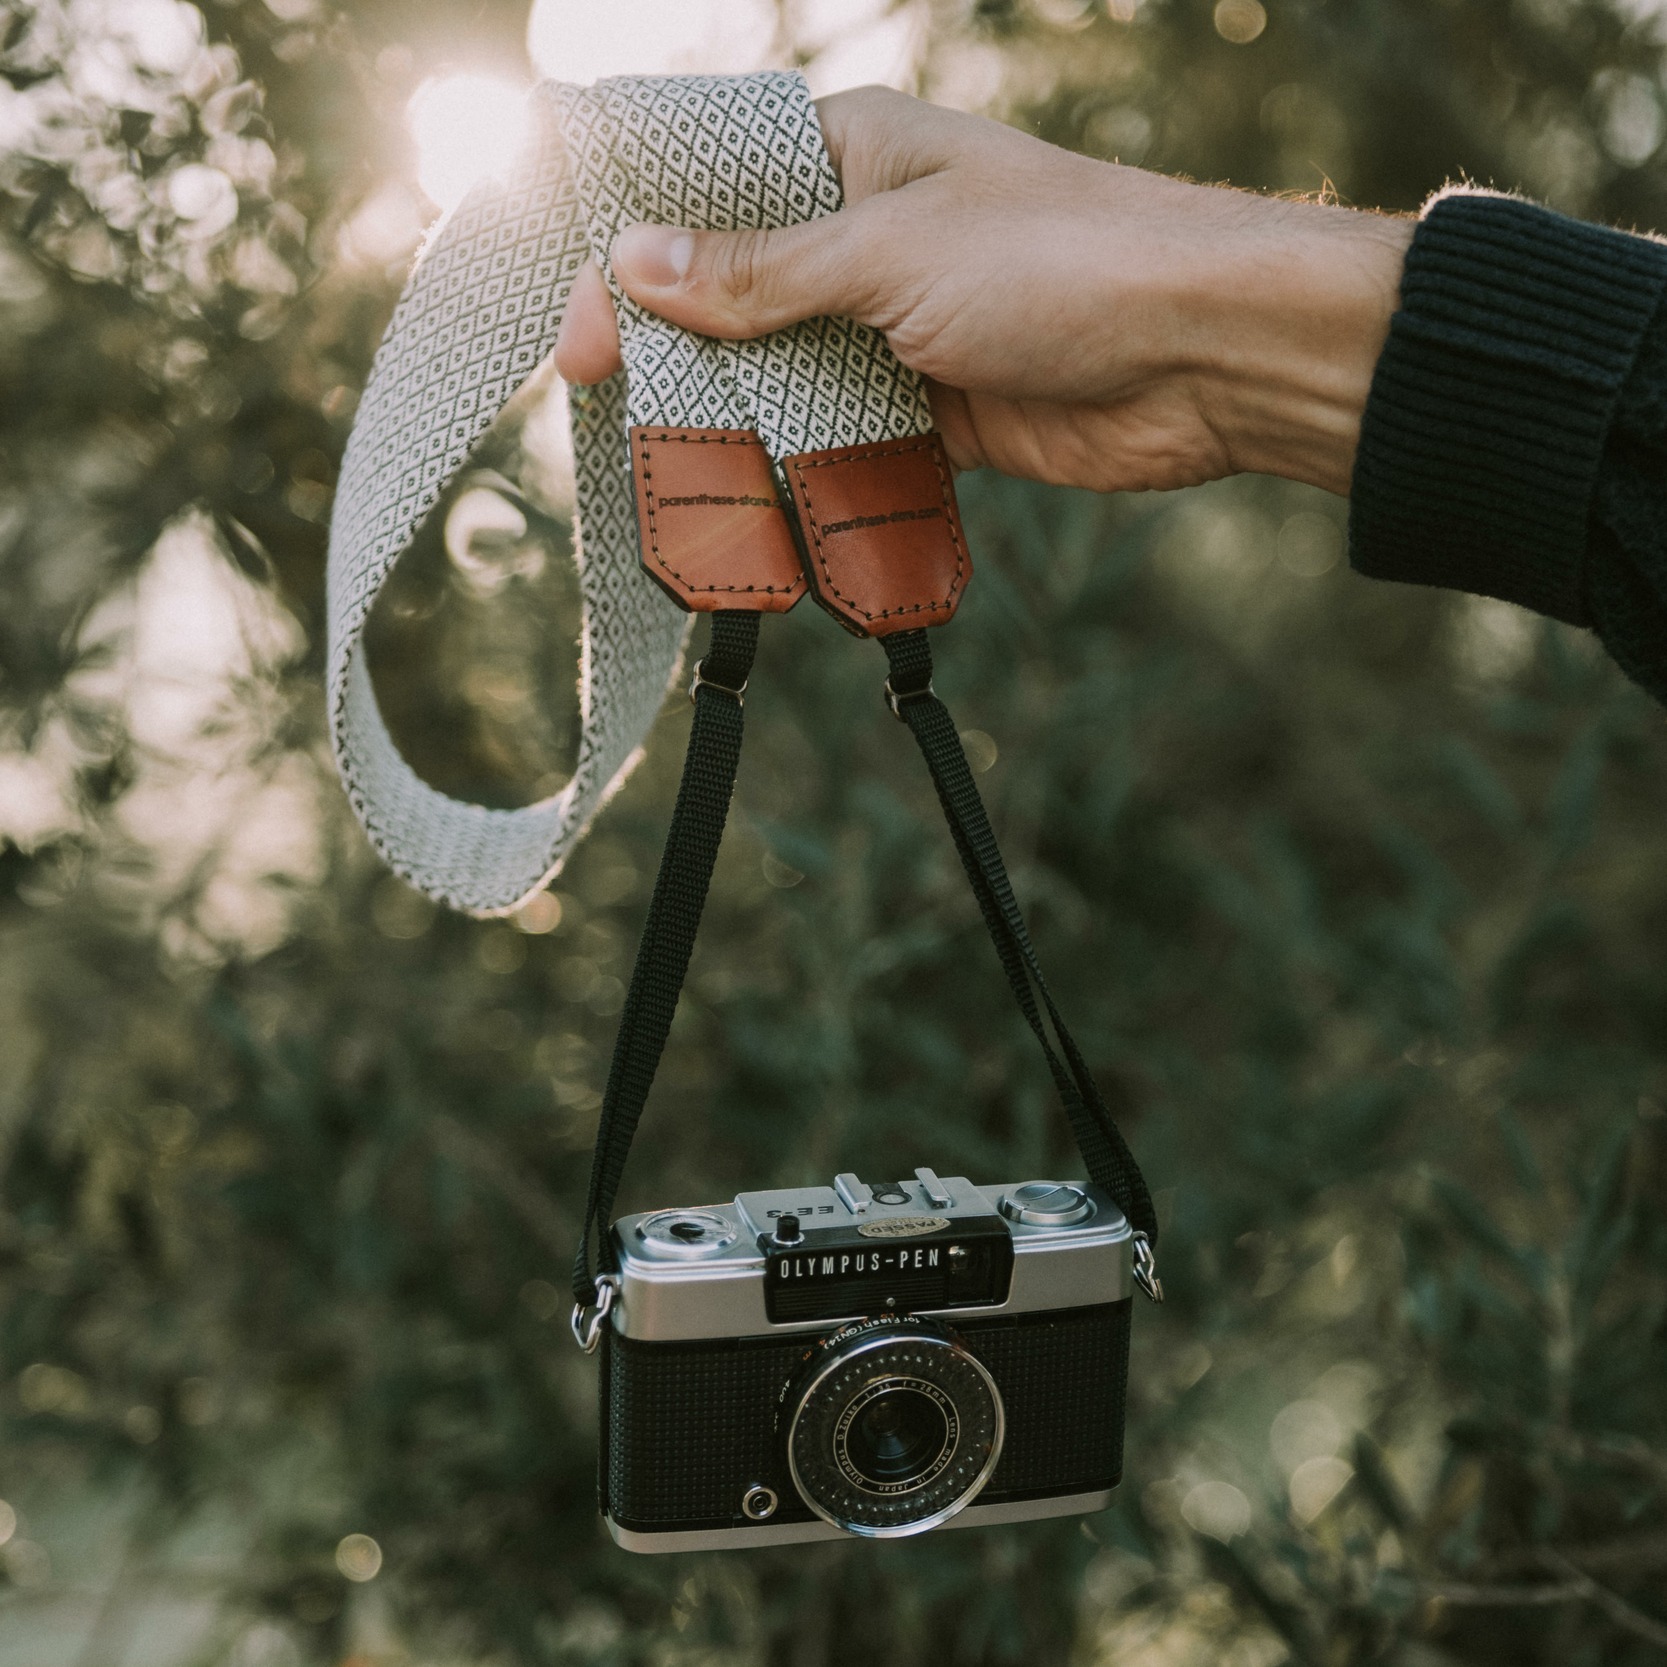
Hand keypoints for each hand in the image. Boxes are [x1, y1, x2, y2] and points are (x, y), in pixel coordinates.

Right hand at [552, 86, 1412, 497]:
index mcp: (852, 160)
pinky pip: (847, 446)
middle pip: (734, 297)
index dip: (630, 257)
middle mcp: (867, 240)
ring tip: (670, 481)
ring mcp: (899, 330)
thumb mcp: (890, 256)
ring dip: (736, 429)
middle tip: (606, 419)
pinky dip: (807, 479)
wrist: (1206, 354)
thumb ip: (761, 273)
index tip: (577, 334)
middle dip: (674, 358)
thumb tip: (636, 259)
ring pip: (786, 381)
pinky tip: (761, 511)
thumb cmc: (1062, 261)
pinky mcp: (935, 412)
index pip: (706, 197)